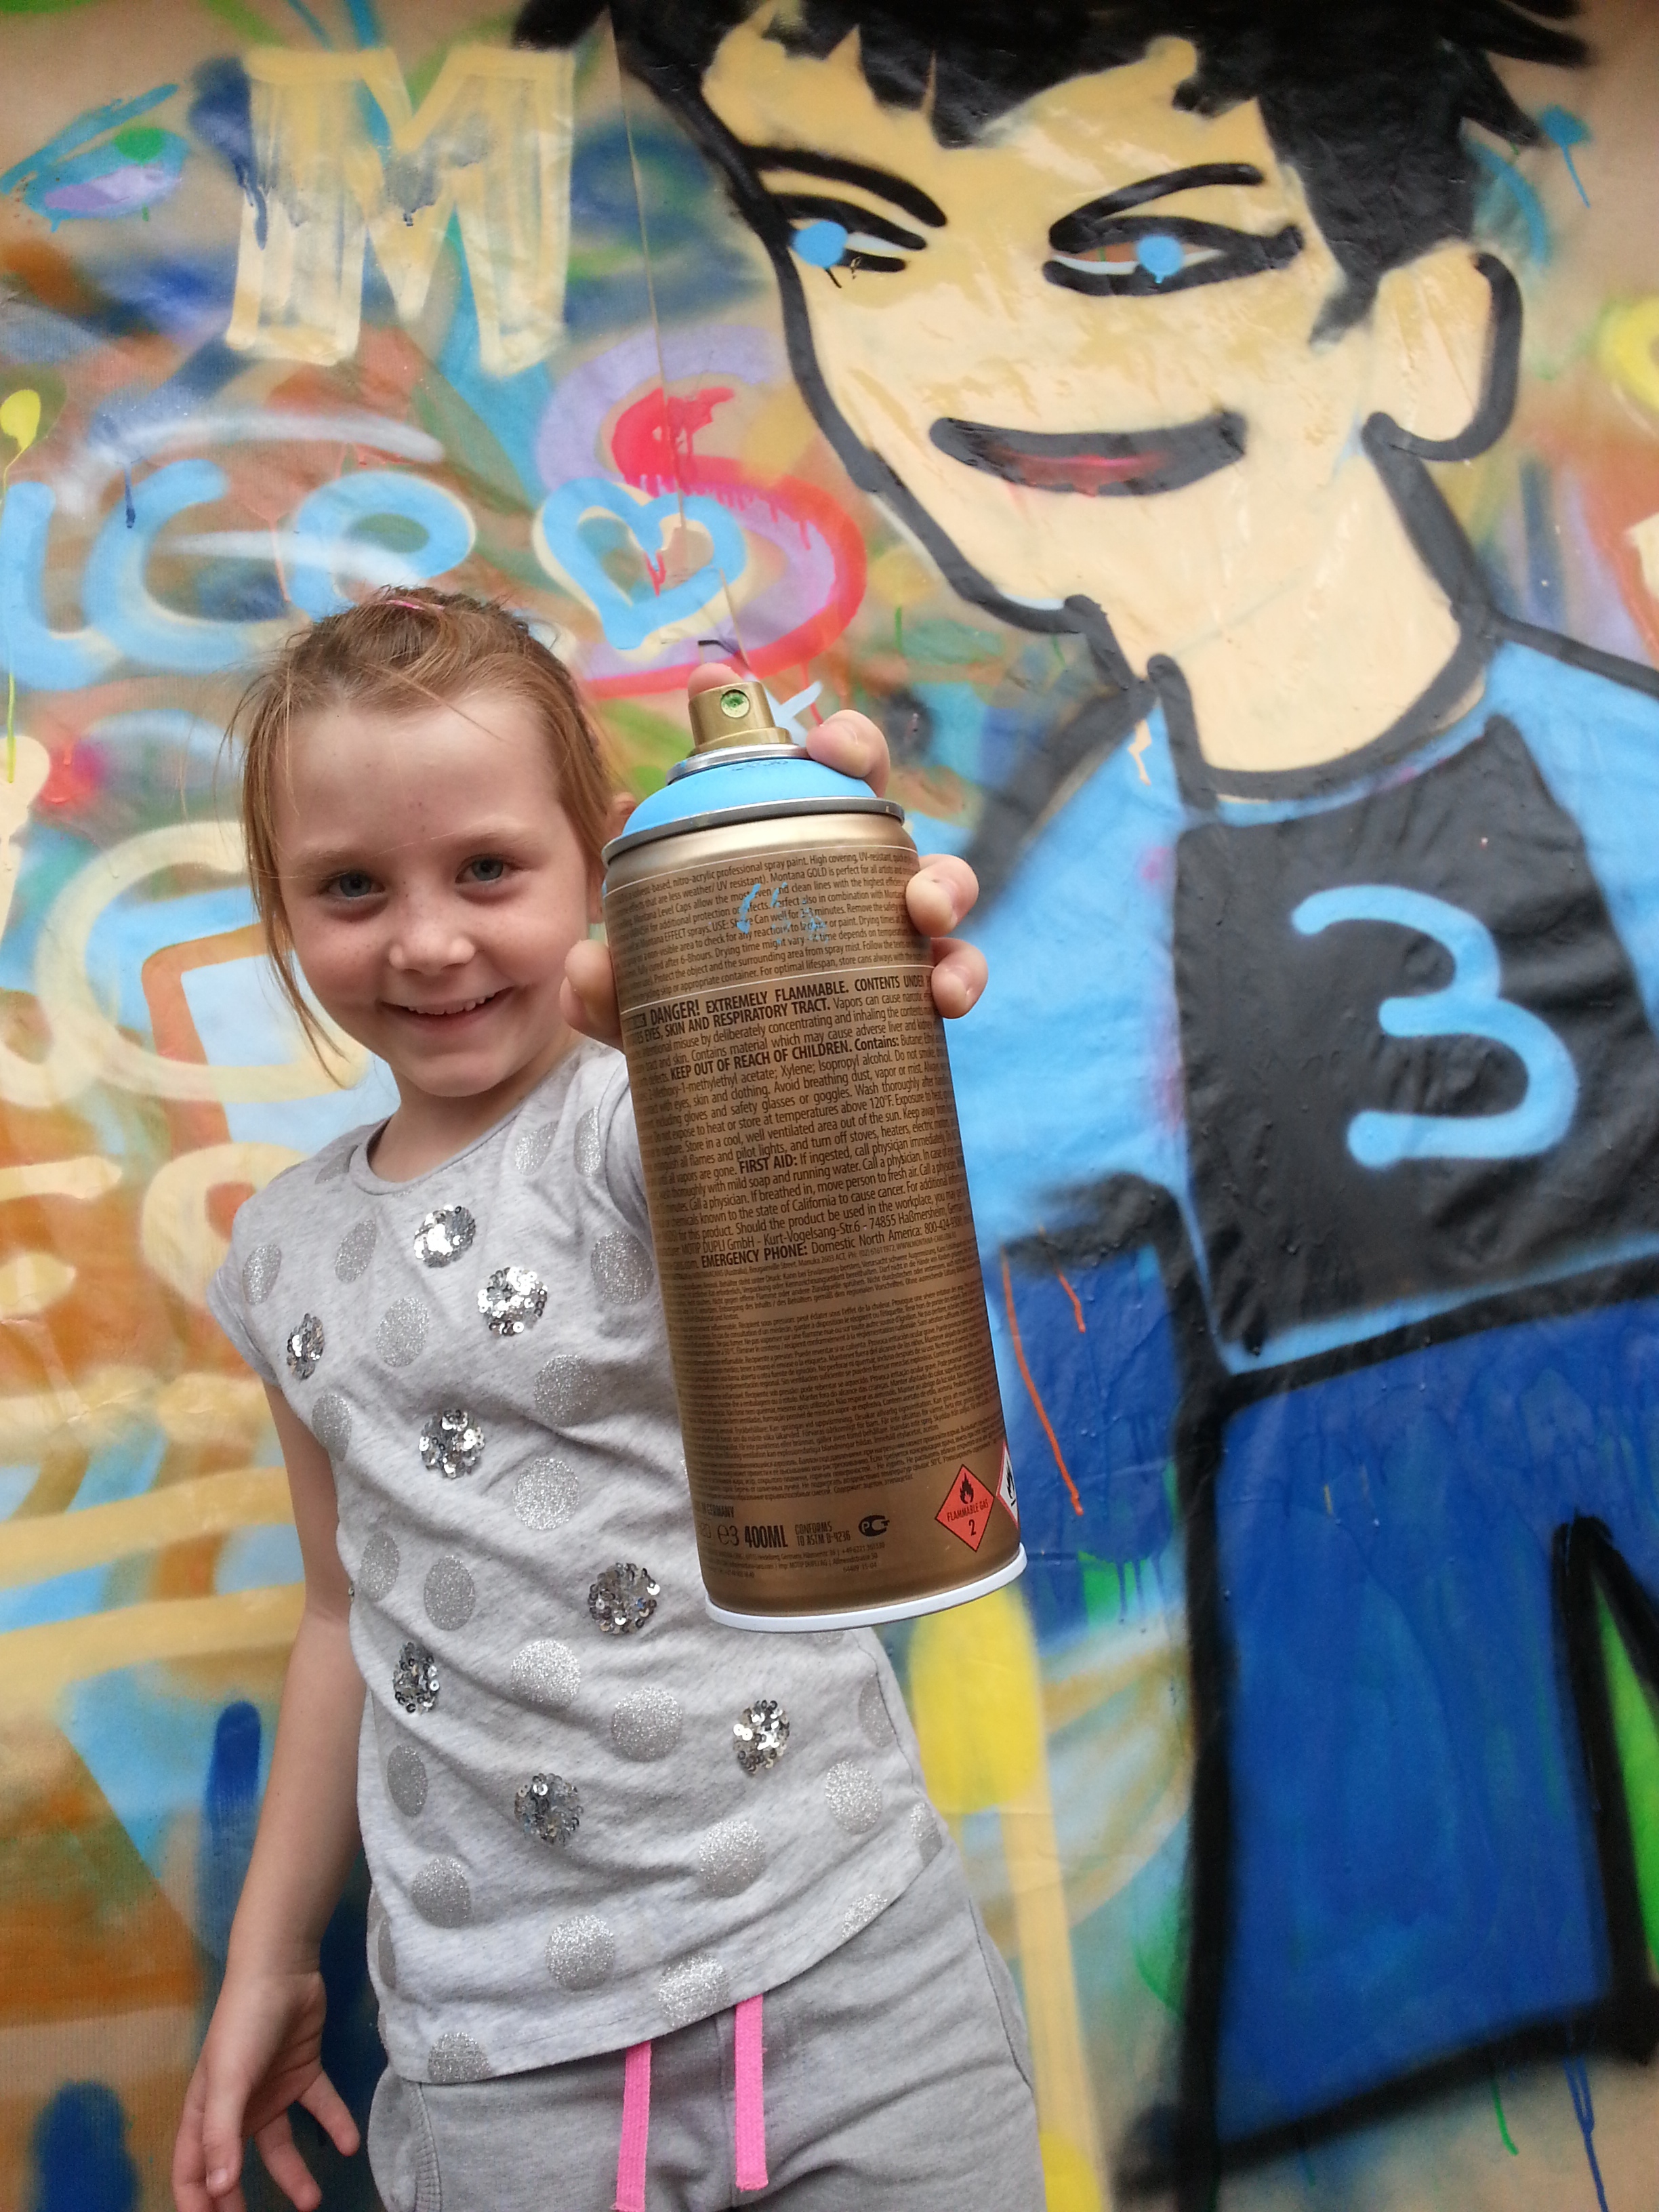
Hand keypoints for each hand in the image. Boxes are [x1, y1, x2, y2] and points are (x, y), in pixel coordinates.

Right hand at [172, 1962, 358, 2211]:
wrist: (283, 1970)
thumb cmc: (243, 2024)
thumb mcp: (226, 2081)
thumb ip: (221, 2135)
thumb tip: (219, 2188)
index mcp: (205, 2112)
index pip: (192, 2170)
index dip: (198, 2203)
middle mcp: (236, 2108)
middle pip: (235, 2166)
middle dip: (242, 2200)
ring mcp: (271, 2091)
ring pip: (280, 2146)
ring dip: (295, 2174)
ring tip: (313, 2203)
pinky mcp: (303, 2073)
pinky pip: (319, 2108)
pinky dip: (334, 2126)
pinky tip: (349, 2145)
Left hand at [563, 664, 987, 1041]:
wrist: (741, 1109)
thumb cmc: (701, 1021)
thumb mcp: (650, 1003)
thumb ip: (617, 988)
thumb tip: (587, 967)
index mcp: (781, 855)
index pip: (788, 772)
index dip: (783, 727)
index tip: (767, 707)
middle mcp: (843, 880)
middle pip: (867, 795)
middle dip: (867, 762)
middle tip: (845, 764)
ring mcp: (888, 935)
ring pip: (939, 884)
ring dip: (943, 882)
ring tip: (924, 910)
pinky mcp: (917, 999)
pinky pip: (955, 977)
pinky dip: (962, 979)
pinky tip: (945, 997)